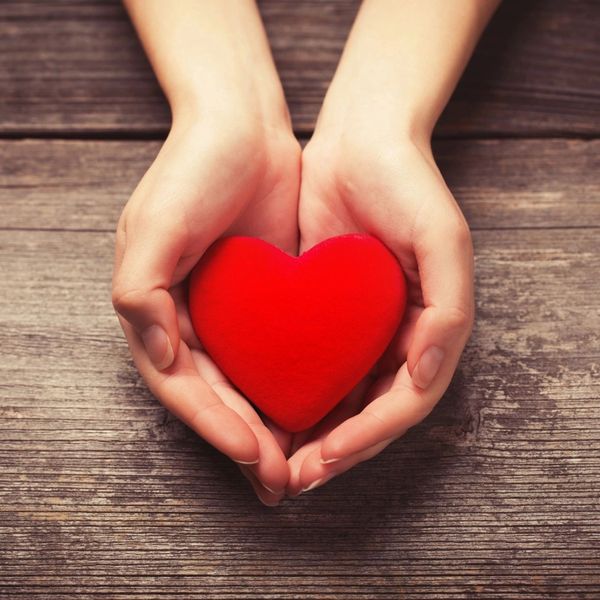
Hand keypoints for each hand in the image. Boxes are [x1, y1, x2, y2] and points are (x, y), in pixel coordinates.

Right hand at [112, 114, 299, 505]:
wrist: (243, 127)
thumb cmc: (193, 169)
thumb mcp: (155, 225)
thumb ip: (140, 291)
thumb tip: (158, 354)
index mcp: (155, 310)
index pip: (184, 387)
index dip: (215, 425)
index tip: (253, 454)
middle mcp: (189, 320)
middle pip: (215, 398)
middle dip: (246, 441)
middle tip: (281, 481)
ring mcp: (229, 315)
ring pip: (247, 387)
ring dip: (270, 429)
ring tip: (300, 465)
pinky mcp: (266, 303)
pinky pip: (277, 357)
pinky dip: (291, 389)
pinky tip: (316, 413)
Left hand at [285, 133, 473, 494]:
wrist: (361, 142)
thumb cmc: (408, 186)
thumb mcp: (442, 240)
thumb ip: (447, 312)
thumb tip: (423, 377)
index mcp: (429, 330)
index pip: (402, 405)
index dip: (366, 438)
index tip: (323, 460)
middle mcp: (396, 338)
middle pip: (368, 414)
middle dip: (334, 451)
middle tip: (293, 478)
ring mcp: (361, 329)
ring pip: (337, 399)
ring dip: (310, 434)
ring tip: (274, 460)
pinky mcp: (327, 313)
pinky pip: (310, 364)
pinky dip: (293, 393)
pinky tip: (263, 408)